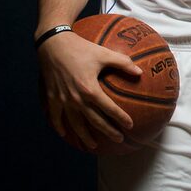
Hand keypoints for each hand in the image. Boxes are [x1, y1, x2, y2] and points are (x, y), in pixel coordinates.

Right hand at [37, 31, 141, 149]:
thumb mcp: (105, 53)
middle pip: (94, 121)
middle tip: (119, 139)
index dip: (120, 118)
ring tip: (93, 145)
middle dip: (107, 132)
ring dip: (85, 136)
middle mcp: (75, 99)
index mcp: (90, 89)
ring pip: (75, 124)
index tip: (130, 125)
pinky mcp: (51, 99)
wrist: (53, 45)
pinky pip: (55, 119)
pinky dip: (61, 128)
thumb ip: (123, 63)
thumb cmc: (82, 48)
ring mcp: (61, 101)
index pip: (109, 109)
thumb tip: (140, 73)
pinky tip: (66, 134)